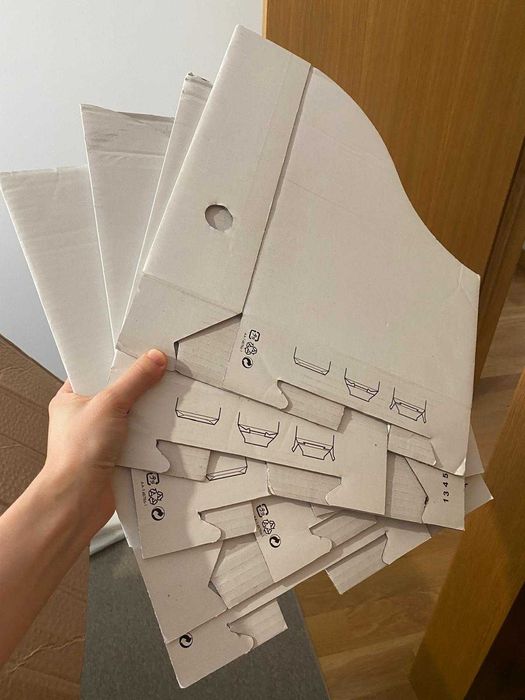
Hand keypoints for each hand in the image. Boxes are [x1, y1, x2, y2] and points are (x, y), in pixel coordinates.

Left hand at [42, 349, 166, 533]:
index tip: (143, 352)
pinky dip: (152, 434)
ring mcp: (102, 436)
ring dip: (148, 412)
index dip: (120, 361)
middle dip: (141, 387)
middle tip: (162, 372)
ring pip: (133, 415)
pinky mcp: (117, 454)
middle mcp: (86, 416)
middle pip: (120, 392)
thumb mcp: (109, 403)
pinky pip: (140, 436)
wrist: (79, 499)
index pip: (98, 370)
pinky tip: (165, 426)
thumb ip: (134, 380)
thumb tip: (154, 359)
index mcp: (71, 398)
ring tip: (167, 397)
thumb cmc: (76, 454)